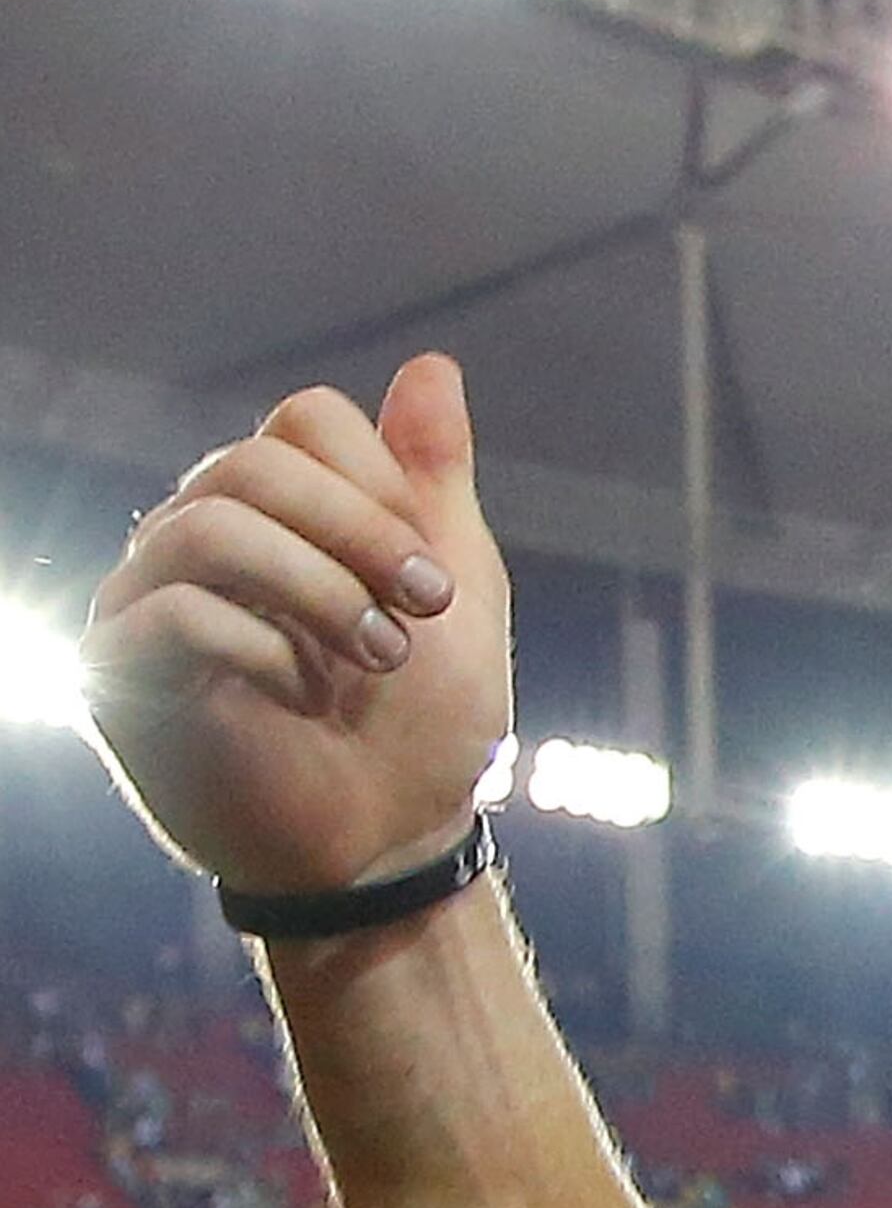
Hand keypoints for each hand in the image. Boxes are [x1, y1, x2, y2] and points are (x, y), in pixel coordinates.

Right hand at [81, 355, 514, 895]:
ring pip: (206, 526)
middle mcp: (199, 540)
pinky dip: (260, 646)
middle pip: (253, 462)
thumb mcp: (457, 584)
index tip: (440, 579)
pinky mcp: (118, 674)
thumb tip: (431, 366)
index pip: (304, 423)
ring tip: (377, 655)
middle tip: (423, 609)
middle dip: (358, 532)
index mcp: (280, 514)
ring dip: (316, 587)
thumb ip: (433, 479)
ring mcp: (147, 602)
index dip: (380, 486)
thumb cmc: (424, 723)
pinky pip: (168, 614)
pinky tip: (301, 691)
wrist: (392, 842)